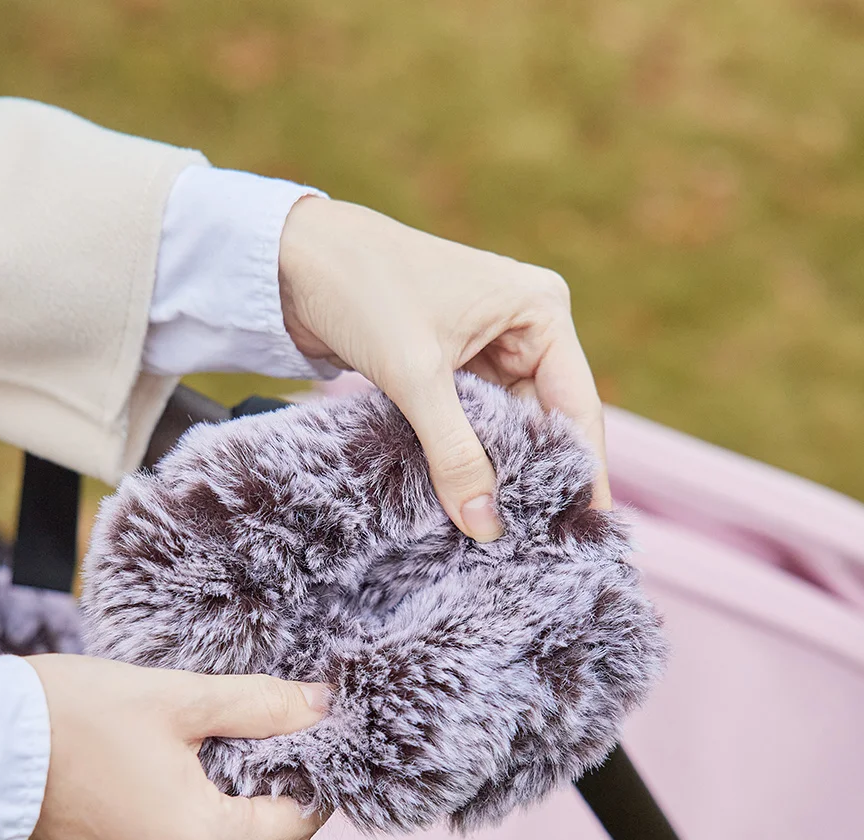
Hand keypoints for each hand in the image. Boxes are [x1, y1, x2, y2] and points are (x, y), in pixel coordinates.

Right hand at [25, 654, 328, 839]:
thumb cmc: (80, 716)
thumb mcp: (183, 699)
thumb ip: (260, 705)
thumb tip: (321, 704)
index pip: (293, 823)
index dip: (313, 778)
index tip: (313, 736)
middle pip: (249, 830)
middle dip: (260, 777)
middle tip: (256, 720)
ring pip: (204, 834)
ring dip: (214, 788)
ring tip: (204, 733)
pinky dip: (175, 804)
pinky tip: (161, 758)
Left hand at [278, 198, 610, 541]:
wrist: (291, 260)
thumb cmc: (364, 290)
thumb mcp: (416, 376)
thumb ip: (454, 453)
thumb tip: (487, 525)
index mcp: (539, 310)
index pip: (575, 405)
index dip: (583, 469)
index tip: (587, 528)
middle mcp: (522, 327)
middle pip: (543, 420)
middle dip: (536, 476)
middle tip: (538, 541)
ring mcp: (486, 347)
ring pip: (506, 426)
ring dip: (498, 471)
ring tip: (501, 530)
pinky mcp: (448, 366)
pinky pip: (472, 422)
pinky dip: (467, 455)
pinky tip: (467, 497)